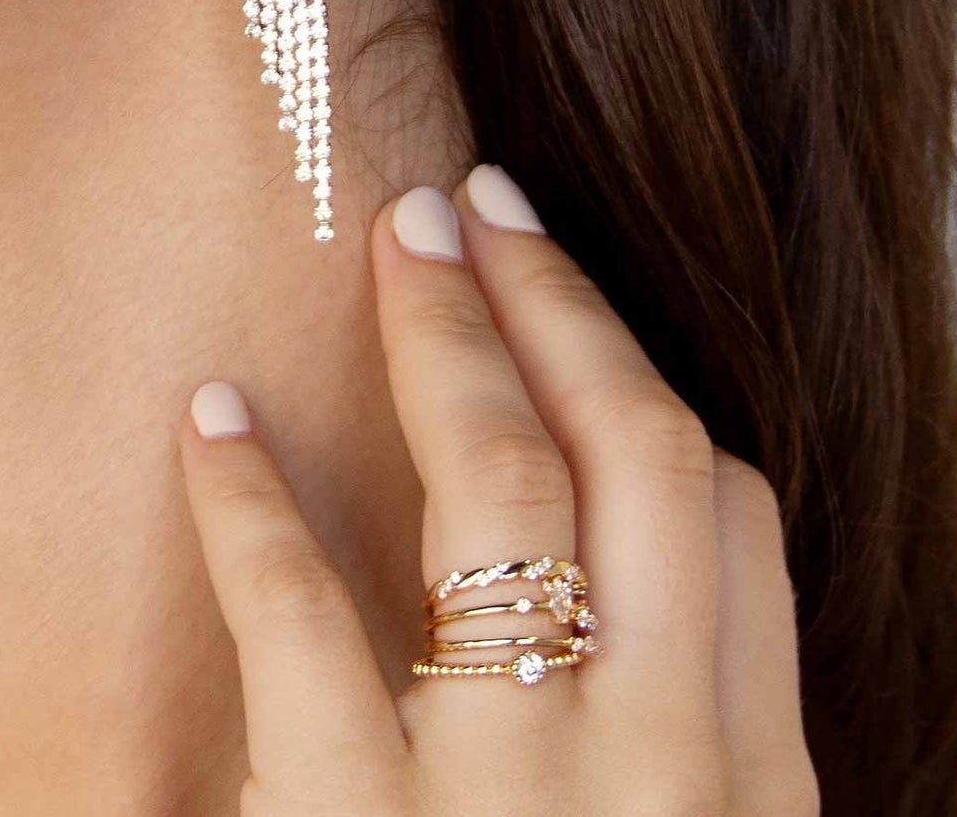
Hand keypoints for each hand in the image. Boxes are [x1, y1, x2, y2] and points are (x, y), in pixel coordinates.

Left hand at [178, 164, 818, 814]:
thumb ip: (667, 728)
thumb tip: (606, 551)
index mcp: (743, 780)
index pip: (725, 515)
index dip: (631, 369)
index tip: (556, 290)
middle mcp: (655, 766)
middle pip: (629, 451)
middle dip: (552, 300)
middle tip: (475, 198)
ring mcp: (508, 790)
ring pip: (496, 483)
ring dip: (442, 331)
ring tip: (395, 240)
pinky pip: (295, 614)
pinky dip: (245, 498)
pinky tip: (213, 420)